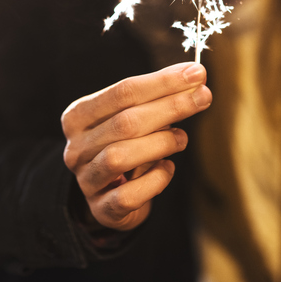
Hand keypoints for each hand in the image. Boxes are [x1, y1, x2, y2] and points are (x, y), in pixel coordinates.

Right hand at [61, 62, 211, 230]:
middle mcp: (76, 147)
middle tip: (204, 97)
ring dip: (160, 143)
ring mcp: (86, 179)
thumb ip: (159, 98)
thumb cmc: (127, 145)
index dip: (162, 82)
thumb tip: (195, 77)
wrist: (110, 195)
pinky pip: (129, 195)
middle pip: (125, 122)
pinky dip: (155, 180)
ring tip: (182, 138)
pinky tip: (168, 168)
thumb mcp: (134, 117)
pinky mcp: (102, 209)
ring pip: (120, 156)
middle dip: (171, 107)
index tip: (196, 73)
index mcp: (79, 116)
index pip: (122, 92)